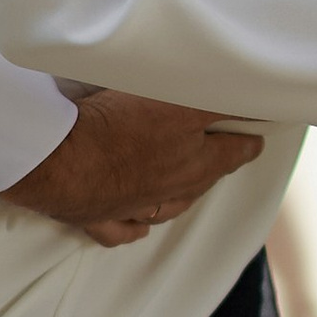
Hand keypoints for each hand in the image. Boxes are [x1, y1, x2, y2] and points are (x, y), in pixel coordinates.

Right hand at [0, 91, 264, 247]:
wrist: (58, 160)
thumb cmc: (116, 125)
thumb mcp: (174, 96)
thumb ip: (209, 95)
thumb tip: (238, 86)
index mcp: (193, 160)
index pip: (232, 151)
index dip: (247, 142)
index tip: (257, 139)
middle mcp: (169, 188)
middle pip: (202, 179)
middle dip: (217, 166)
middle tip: (228, 156)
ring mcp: (132, 207)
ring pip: (167, 207)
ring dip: (181, 196)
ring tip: (190, 188)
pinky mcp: (97, 216)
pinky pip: (121, 230)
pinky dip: (132, 228)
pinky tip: (138, 228)